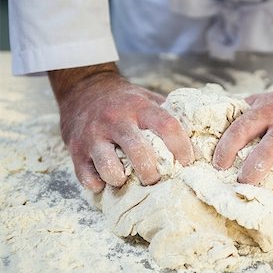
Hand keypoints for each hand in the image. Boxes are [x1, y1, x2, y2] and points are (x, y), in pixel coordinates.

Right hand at [48, 63, 192, 192]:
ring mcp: (93, 134)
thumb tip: (196, 133)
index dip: (181, 146)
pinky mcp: (75, 149)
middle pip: (138, 150)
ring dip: (121, 180)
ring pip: (109, 166)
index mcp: (139, 106)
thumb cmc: (123, 99)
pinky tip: (105, 181)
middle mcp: (116, 119)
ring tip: (126, 180)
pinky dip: (98, 184)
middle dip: (151, 173)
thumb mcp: (146, 97)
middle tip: (156, 179)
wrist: (82, 89)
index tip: (187, 161)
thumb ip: (166, 113)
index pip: (167, 125)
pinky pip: (86, 176)